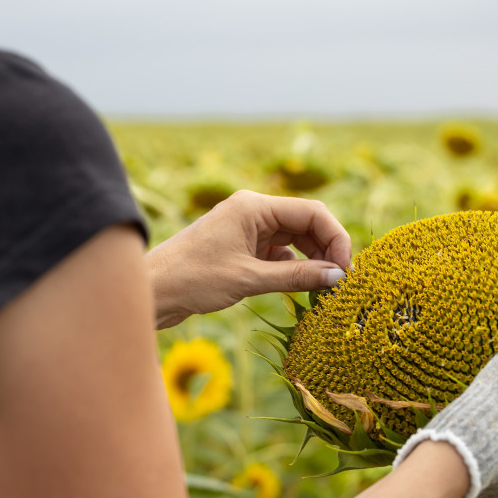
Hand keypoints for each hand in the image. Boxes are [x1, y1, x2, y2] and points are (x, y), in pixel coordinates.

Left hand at [146, 190, 350, 328]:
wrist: (151, 292)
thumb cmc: (192, 279)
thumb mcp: (248, 279)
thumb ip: (296, 277)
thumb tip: (336, 277)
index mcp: (253, 206)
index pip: (312, 212)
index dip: (336, 238)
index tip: (346, 269)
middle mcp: (253, 212)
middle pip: (306, 223)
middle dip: (326, 250)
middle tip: (340, 282)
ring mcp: (247, 229)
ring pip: (294, 239)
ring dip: (312, 261)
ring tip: (325, 288)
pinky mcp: (242, 248)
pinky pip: (279, 253)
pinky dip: (293, 268)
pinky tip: (300, 288)